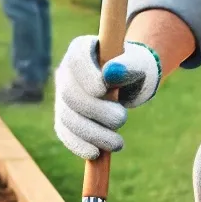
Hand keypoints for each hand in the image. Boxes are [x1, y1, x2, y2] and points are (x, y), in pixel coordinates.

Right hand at [54, 37, 160, 158]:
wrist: (129, 81)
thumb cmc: (134, 67)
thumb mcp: (138, 63)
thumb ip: (129, 65)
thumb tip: (112, 73)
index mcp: (82, 49)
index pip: (76, 59)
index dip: (86, 74)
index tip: (104, 88)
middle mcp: (66, 71)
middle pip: (70, 93)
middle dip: (95, 111)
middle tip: (122, 119)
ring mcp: (62, 95)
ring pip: (67, 117)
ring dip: (91, 133)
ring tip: (117, 143)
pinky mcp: (64, 117)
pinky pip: (65, 133)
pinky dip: (79, 145)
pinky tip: (96, 153)